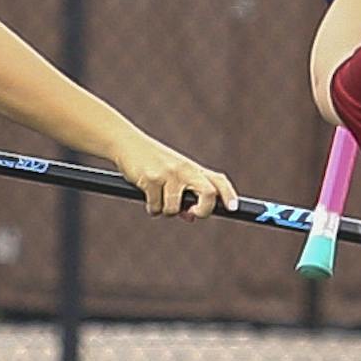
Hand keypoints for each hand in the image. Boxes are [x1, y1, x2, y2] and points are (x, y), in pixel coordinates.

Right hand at [108, 131, 236, 220]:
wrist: (127, 143)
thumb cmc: (152, 161)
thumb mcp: (172, 174)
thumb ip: (186, 195)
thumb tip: (191, 217)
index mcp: (193, 168)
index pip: (218, 181)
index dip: (229, 195)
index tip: (233, 208)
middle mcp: (185, 170)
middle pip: (208, 194)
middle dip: (204, 210)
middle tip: (193, 214)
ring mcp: (169, 174)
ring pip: (175, 209)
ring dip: (165, 212)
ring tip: (158, 200)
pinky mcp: (151, 179)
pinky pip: (155, 207)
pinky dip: (151, 208)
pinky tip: (146, 196)